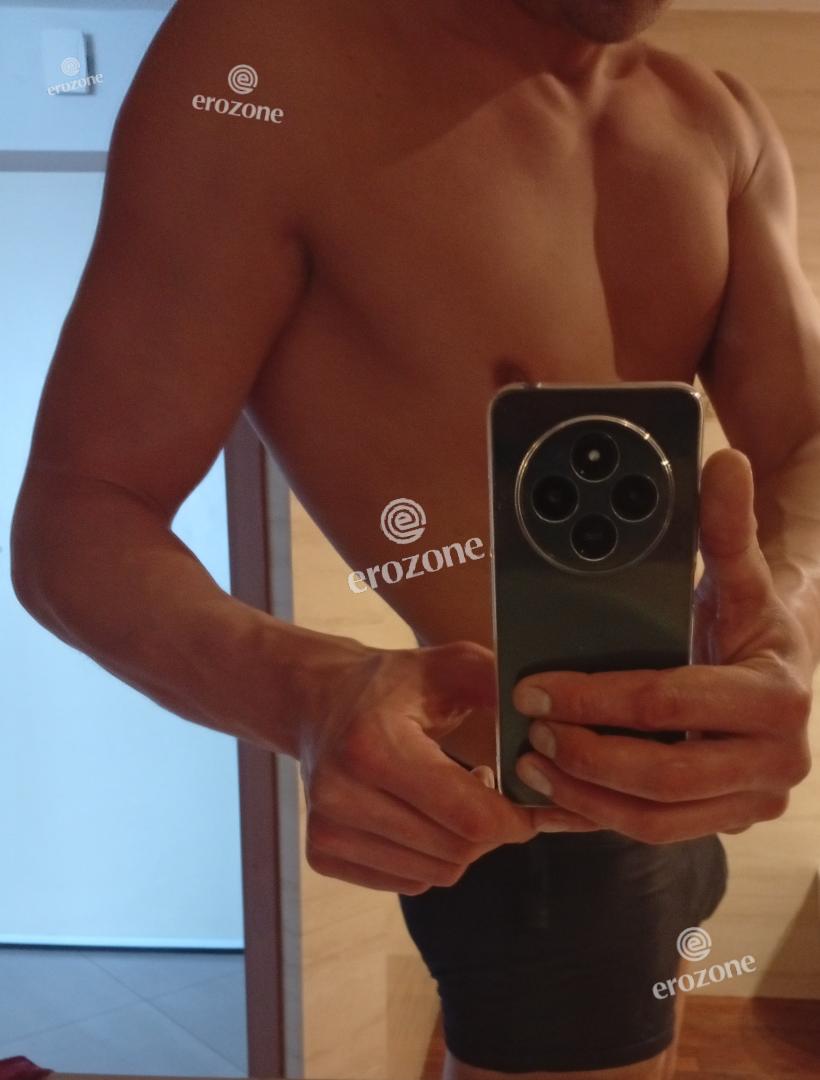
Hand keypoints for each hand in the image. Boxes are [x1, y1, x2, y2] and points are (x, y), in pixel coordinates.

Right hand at [297, 639, 598, 894]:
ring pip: (436, 872)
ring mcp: (326, 829)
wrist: (319, 702)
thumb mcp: (448, 666)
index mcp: (372, 745)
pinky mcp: (321, 853)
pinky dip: (432, 857)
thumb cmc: (393, 684)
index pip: (468, 816)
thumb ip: (498, 685)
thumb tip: (549, 720)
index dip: (515, 818)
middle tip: (493, 791)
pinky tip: (424, 816)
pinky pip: (410, 882)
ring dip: (463, 844)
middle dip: (491, 829)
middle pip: (457, 850)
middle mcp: (340, 793)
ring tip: (455, 797)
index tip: (534, 803)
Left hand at [512, 448, 813, 842]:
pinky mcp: (726, 821)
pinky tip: (556, 800)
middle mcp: (776, 761)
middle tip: (531, 731)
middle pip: (663, 775)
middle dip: (585, 755)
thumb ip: (726, 526)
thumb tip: (722, 461)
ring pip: (658, 820)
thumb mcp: (740, 576)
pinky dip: (600, 819)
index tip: (534, 686)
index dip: (592, 697)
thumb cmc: (748, 621)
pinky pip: (657, 833)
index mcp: (777, 696)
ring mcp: (752, 801)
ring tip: (533, 766)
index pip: (668, 700)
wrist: (781, 668)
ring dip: (586, 796)